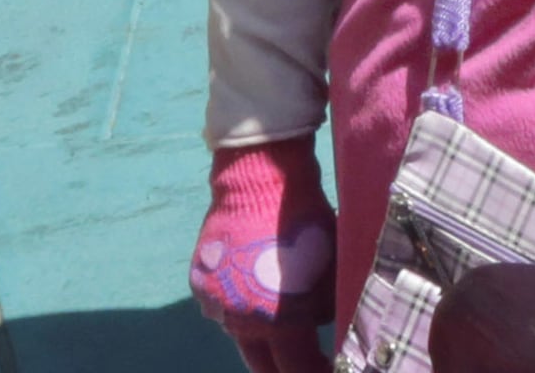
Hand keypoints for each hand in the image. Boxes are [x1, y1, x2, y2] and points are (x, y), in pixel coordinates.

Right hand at [194, 141, 336, 372]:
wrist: (259, 180)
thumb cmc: (305, 222)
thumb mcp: (331, 268)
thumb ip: (329, 308)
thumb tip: (334, 330)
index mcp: (277, 322)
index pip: (297, 369)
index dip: (316, 371)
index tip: (330, 368)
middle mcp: (240, 323)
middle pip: (263, 366)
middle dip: (285, 368)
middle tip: (306, 360)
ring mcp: (215, 306)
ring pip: (243, 335)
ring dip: (263, 336)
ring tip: (286, 323)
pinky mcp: (200, 287)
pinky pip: (224, 310)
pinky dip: (243, 309)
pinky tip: (259, 292)